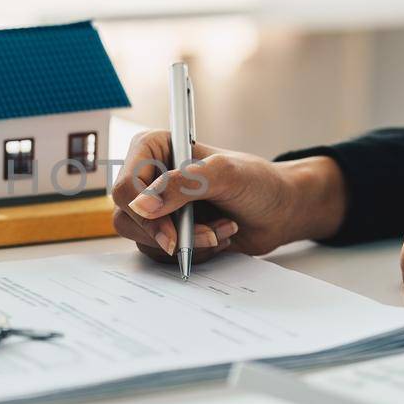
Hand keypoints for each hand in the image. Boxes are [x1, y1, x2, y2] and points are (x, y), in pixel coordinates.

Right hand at [110, 131, 346, 264]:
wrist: (278, 210)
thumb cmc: (257, 182)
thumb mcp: (224, 174)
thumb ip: (182, 185)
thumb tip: (142, 206)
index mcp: (153, 149)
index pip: (125, 186)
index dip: (144, 213)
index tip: (171, 233)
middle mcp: (149, 177)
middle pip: (128, 218)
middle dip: (171, 233)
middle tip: (207, 234)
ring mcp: (157, 206)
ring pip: (145, 240)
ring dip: (189, 242)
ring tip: (221, 229)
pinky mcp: (167, 231)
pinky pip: (162, 254)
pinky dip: (194, 251)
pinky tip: (218, 236)